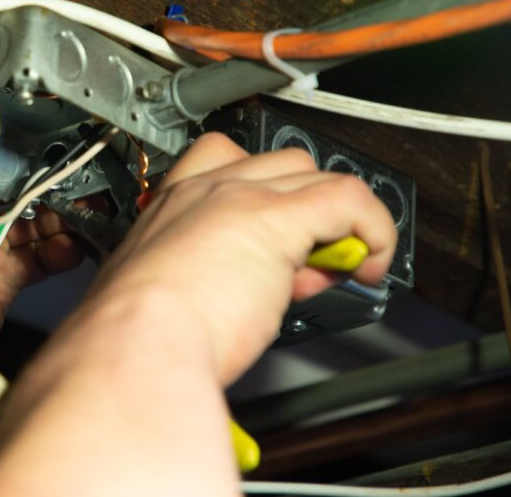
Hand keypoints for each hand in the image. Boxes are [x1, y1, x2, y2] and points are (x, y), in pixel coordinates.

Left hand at [0, 64, 82, 414]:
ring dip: (63, 199)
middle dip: (43, 156)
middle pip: (9, 167)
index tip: (27, 94)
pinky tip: (74, 239)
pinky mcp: (5, 273)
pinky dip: (66, 243)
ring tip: (88, 193)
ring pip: (34, 206)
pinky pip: (46, 250)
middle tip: (75, 144)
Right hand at [67, 132, 398, 383]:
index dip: (260, 200)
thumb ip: (204, 282)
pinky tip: (369, 267)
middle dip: (302, 209)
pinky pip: (349, 200)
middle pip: (277, 165)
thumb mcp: (160, 298)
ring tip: (332, 273)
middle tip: (305, 268)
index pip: (224, 167)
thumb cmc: (137, 337)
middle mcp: (200, 191)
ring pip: (313, 174)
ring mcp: (237, 198)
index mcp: (167, 210)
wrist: (136, 345)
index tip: (270, 251)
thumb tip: (243, 297)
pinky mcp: (275, 217)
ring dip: (336, 220)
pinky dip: (374, 230)